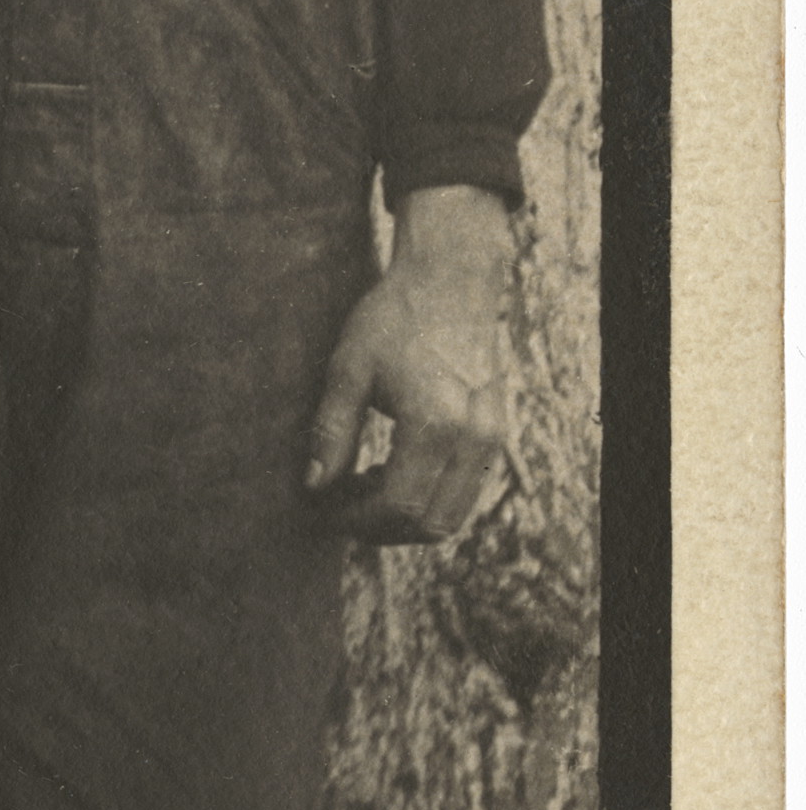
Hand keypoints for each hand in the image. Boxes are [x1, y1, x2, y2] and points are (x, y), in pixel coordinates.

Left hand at [305, 201, 521, 544]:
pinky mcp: (497, 430)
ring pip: (455, 512)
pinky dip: (429, 496)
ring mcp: (493, 436)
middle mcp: (475, 438)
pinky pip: (466, 487)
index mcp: (435, 424)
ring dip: (407, 517)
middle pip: (434, 523)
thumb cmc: (393, 318)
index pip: (399, 507)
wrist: (452, 280)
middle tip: (339, 505)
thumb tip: (313, 486)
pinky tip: (390, 470)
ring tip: (361, 485)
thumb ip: (330, 432)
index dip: (357, 521)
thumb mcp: (347, 371)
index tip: (323, 511)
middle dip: (382, 528)